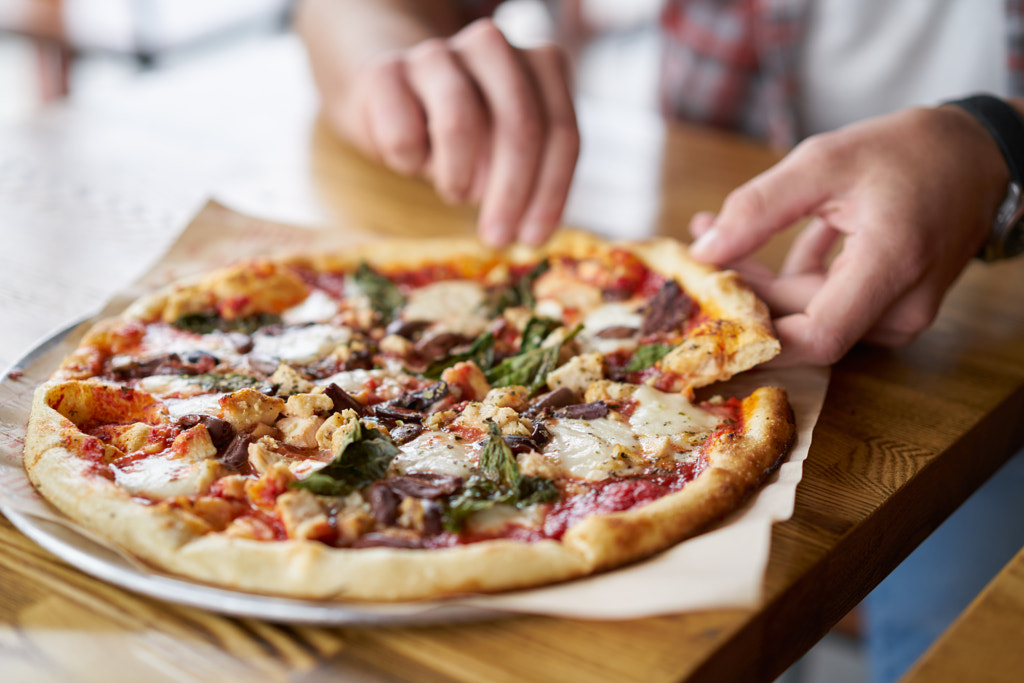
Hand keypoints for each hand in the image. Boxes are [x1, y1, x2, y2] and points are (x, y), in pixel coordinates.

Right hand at [332, 19, 579, 247]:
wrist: (393, 100)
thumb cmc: (466, 136)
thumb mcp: (510, 153)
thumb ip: (532, 178)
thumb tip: (532, 235)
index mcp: (540, 63)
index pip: (560, 131)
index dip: (550, 192)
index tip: (533, 239)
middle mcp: (493, 45)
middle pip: (520, 125)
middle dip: (511, 193)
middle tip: (497, 238)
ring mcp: (438, 52)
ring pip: (460, 123)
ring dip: (459, 177)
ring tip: (456, 192)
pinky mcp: (385, 71)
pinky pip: (404, 134)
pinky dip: (410, 163)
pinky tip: (413, 159)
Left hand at [688, 105, 1008, 365]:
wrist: (977, 156)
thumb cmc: (906, 151)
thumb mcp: (824, 161)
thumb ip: (759, 208)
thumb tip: (703, 253)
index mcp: (892, 266)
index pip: (817, 338)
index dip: (758, 336)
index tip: (708, 309)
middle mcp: (902, 307)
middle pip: (802, 322)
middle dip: (745, 289)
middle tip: (700, 245)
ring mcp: (900, 315)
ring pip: (810, 313)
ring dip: (762, 280)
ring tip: (718, 231)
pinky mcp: (891, 311)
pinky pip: (829, 305)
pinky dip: (794, 276)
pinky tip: (764, 237)